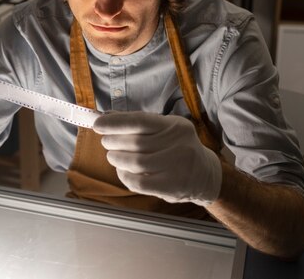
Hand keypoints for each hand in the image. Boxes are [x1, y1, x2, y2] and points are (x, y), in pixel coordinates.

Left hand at [94, 112, 221, 205]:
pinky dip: (124, 176)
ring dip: (117, 158)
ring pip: (135, 163)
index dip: (116, 122)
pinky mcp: (171, 187)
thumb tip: (107, 116)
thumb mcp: (164, 129)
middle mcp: (178, 145)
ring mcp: (176, 167)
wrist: (205, 175)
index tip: (98, 124)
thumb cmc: (177, 148)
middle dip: (114, 141)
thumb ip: (137, 122)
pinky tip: (122, 171)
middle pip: (136, 143)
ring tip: (113, 156)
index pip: (141, 121)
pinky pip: (139, 182)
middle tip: (106, 142)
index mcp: (175, 126)